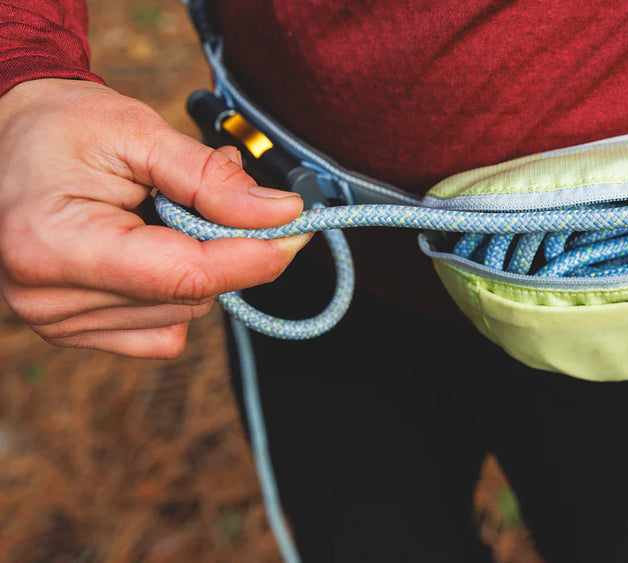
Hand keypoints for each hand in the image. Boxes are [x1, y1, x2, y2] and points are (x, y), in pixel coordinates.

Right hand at [0, 79, 309, 357]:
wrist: (11, 140)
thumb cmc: (64, 129)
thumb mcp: (137, 132)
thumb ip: (211, 178)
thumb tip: (282, 213)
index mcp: (55, 244)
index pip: (183, 275)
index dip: (252, 256)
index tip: (296, 230)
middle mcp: (47, 297)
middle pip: (188, 297)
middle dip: (226, 250)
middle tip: (224, 194)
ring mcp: (56, 323)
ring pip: (181, 318)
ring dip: (198, 268)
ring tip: (169, 212)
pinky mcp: (72, 332)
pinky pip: (160, 334)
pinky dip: (175, 295)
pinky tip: (152, 251)